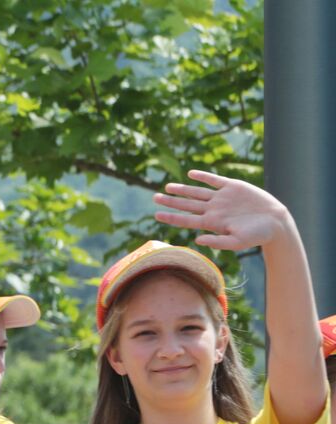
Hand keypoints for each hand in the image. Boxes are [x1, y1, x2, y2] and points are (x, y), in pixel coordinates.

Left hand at [154, 169, 296, 250]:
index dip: (171, 216)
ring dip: (182, 189)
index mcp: (212, 223)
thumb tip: (197, 240)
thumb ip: (217, 242)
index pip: (186, 220)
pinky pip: (214, 180)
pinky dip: (202, 176)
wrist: (275, 222)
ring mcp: (222, 198)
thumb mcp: (237, 242)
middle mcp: (214, 209)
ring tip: (167, 187)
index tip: (156, 215)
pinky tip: (191, 174)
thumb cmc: (257, 236)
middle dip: (171, 201)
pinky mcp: (233, 187)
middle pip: (187, 205)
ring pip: (197, 192)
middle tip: (154, 198)